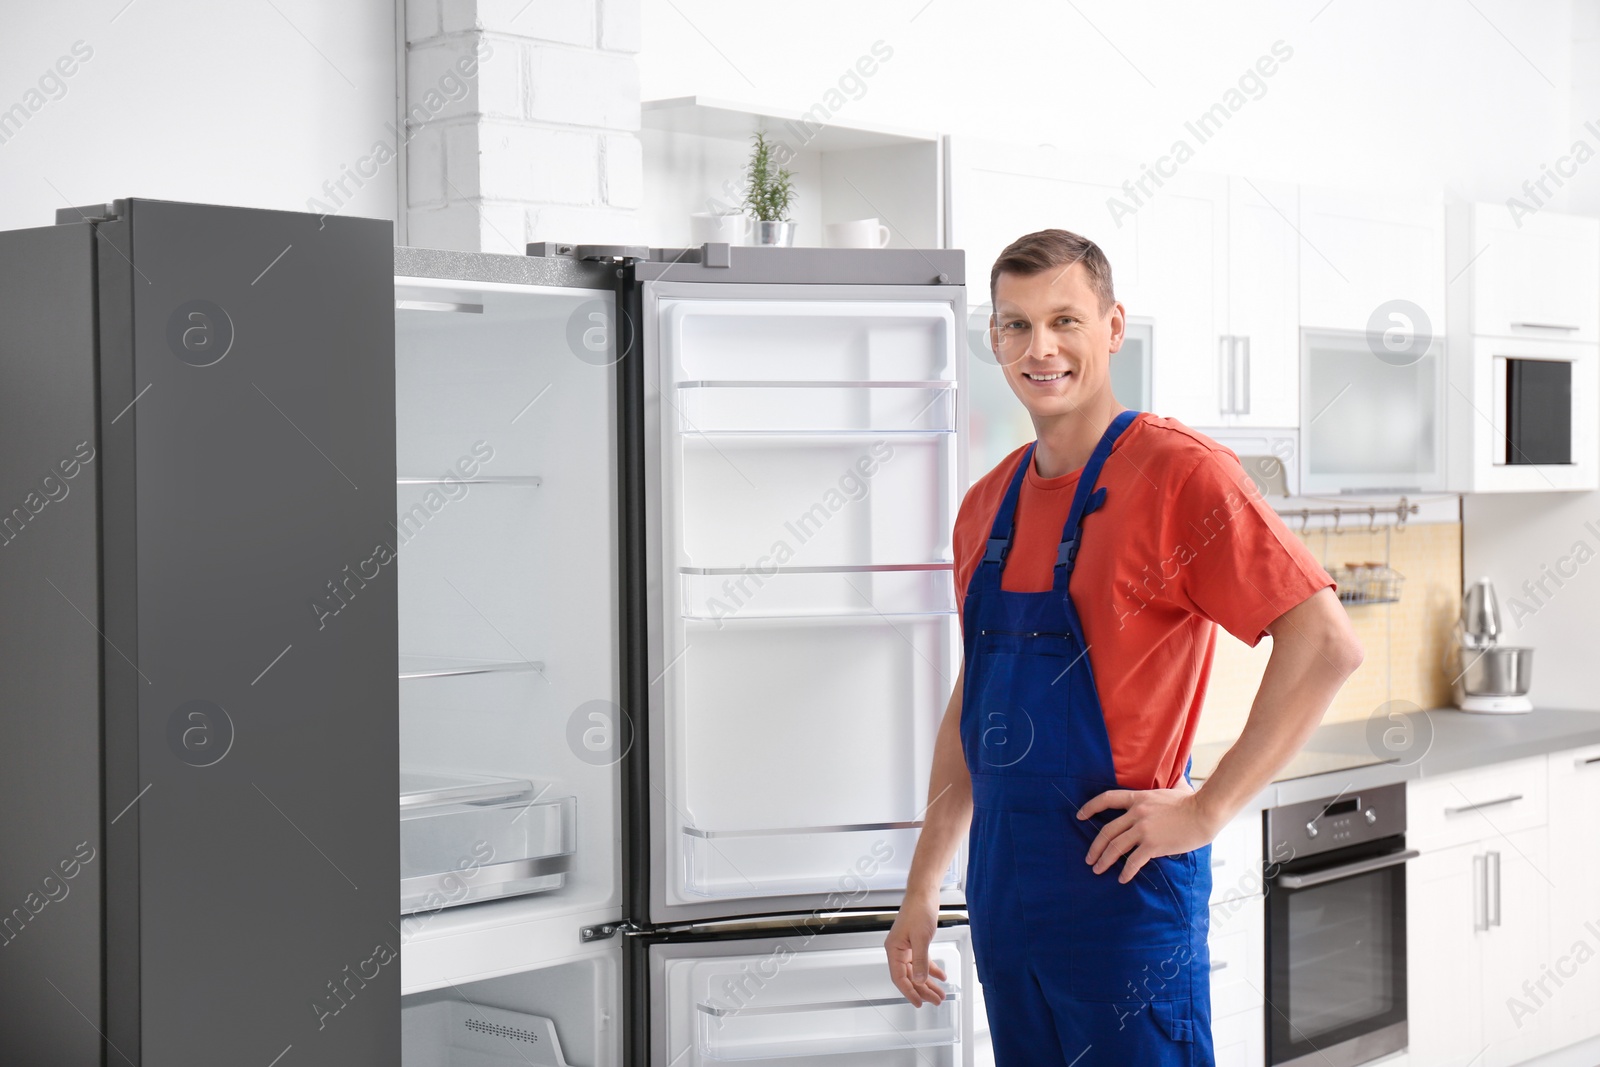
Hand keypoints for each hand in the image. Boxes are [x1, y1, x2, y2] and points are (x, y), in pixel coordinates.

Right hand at [884, 890, 948, 1006]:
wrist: (924, 893)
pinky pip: (922, 961)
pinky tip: (941, 976)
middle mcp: (898, 950)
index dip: (909, 992)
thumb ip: (921, 961)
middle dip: (923, 990)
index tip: (919, 1003)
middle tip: (936, 1000)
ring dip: (929, 983)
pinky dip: (931, 969)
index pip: (899, 977)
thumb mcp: (921, 938)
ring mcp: (907, 947)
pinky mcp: (916, 943)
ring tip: (940, 993)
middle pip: (910, 976)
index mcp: (894, 949)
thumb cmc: (918, 910)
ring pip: (917, 971)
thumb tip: (920, 980)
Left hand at [1077, 784, 1221, 883]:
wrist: (1204, 812)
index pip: (1107, 798)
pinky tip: (1122, 878)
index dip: (1090, 807)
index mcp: (1138, 798)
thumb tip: (1162, 792)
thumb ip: (1156, 795)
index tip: (1080, 816)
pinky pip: (1133, 861)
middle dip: (1095, 846)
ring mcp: (1143, 829)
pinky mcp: (1153, 844)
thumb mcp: (1167, 792)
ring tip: (1097, 869)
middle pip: (1107, 830)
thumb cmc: (1191, 803)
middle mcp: (1137, 812)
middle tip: (1089, 858)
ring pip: (1116, 846)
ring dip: (1104, 860)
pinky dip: (1126, 871)